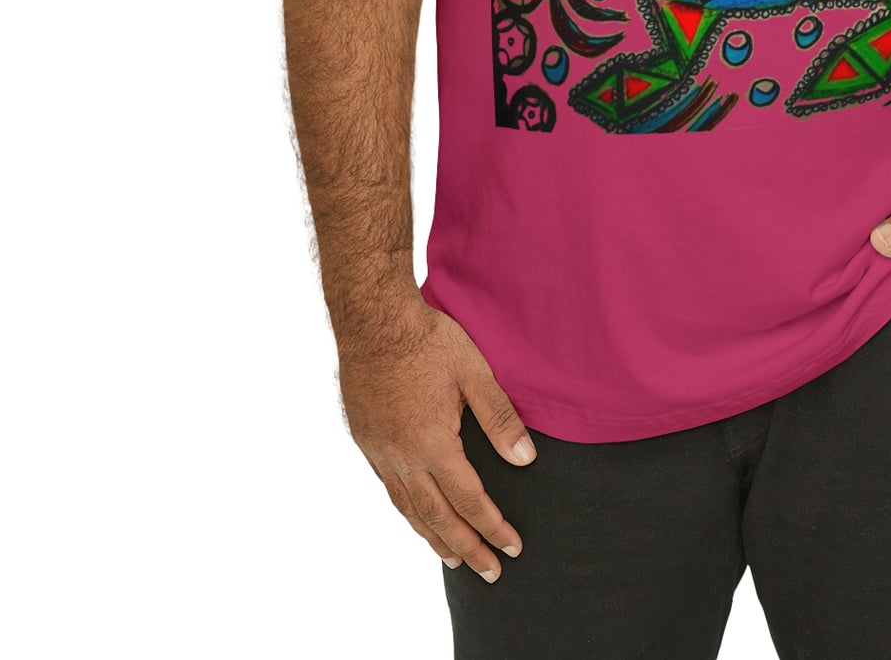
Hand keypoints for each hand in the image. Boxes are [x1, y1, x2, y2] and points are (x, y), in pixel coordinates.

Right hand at [336, 284, 535, 581]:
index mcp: (432, 444)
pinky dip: (407, 510)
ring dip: (433, 536)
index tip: (512, 547)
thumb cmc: (428, 340)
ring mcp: (379, 450)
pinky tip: (416, 514)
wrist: (373, 319)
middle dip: (467, 546)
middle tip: (490, 572)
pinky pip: (388, 488)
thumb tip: (526, 460)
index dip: (493, 526)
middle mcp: (402, 457)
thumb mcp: (474, 373)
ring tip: (453, 557)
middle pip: (438, 516)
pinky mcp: (365, 438)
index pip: (469, 499)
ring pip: (408, 508)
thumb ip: (500, 419)